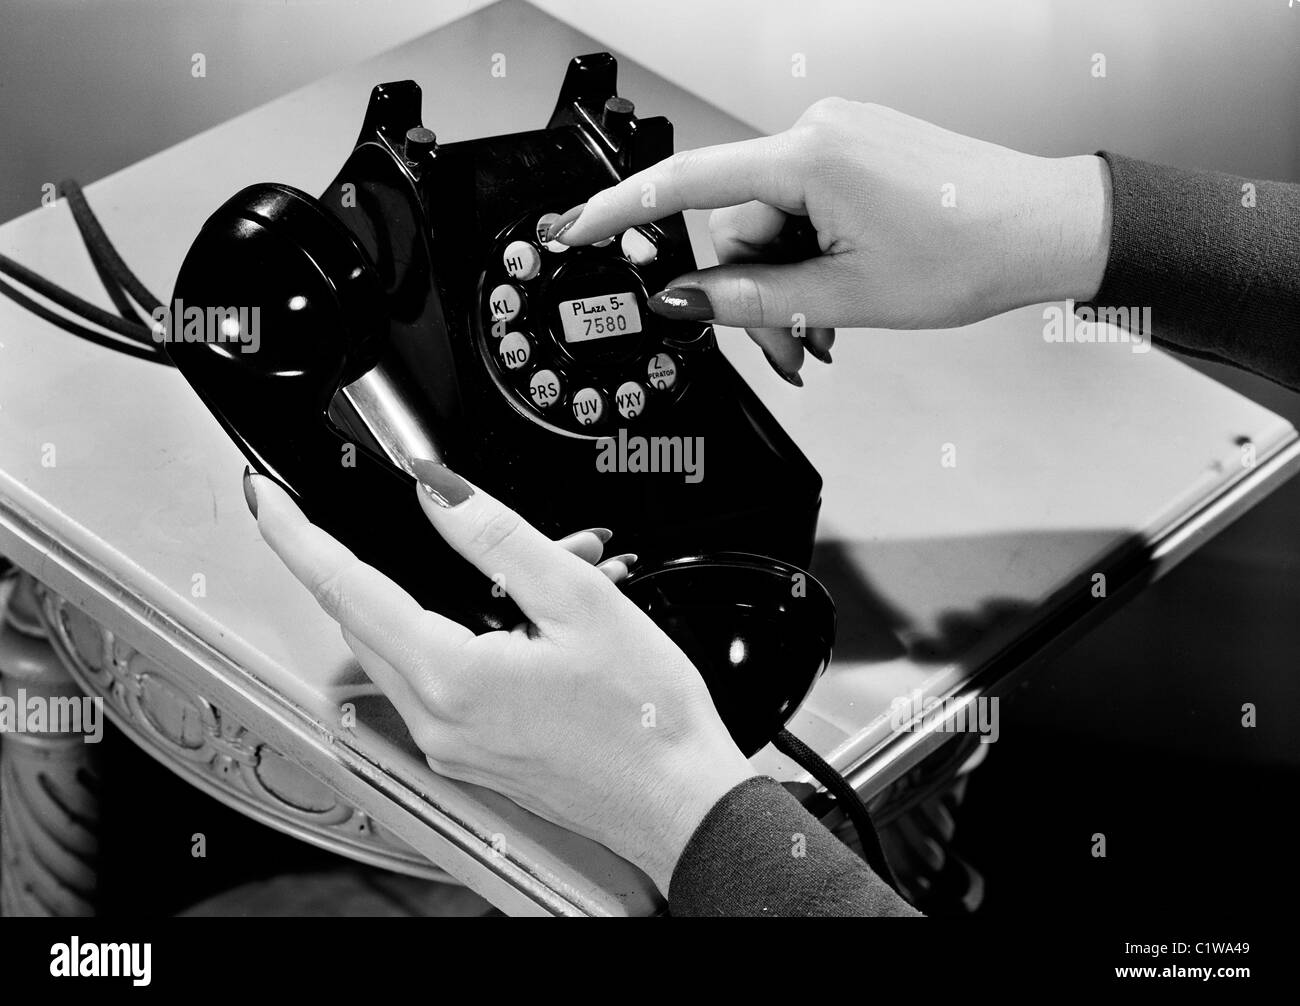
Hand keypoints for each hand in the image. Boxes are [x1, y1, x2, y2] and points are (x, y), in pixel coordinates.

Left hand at [245, 462, 754, 894]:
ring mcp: (450, 745)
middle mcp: (436, 720)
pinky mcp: (472, 754)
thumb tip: (437, 493)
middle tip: (455, 516)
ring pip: (403, 647)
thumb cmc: (646, 720)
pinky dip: (461, 635)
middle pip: (366, 617)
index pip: (343, 588)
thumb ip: (496, 538)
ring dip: (437, 595)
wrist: (679, 801)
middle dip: (396, 555)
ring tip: (529, 572)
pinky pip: (437, 680)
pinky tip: (526, 621)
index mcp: (450, 678)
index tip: (267, 500)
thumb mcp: (580, 601)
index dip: (296, 535)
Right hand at [552, 98, 1110, 382]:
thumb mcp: (846, 297)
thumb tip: (687, 301)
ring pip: (772, 225)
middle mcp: (818, 133)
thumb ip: (753, 300)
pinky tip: (836, 294)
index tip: (579, 229)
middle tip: (786, 348)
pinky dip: (808, 258)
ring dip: (786, 285)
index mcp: (809, 156)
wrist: (1045, 228)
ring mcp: (839, 140)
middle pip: (737, 224)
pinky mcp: (856, 154)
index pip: (688, 182)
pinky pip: (804, 209)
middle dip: (750, 293)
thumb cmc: (971, 251)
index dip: (623, 211)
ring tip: (824, 331)